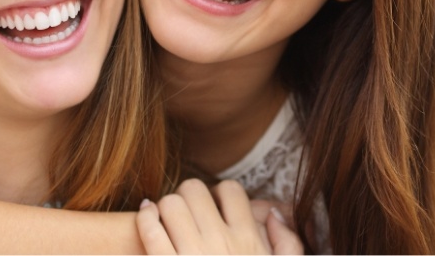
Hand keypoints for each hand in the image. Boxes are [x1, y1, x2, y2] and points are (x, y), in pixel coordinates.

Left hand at [136, 179, 302, 254]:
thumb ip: (288, 245)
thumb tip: (273, 213)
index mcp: (249, 243)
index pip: (231, 191)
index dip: (220, 193)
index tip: (214, 206)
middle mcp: (221, 245)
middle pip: (196, 190)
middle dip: (189, 196)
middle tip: (188, 211)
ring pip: (170, 203)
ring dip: (166, 206)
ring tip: (168, 218)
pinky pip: (149, 227)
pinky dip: (146, 217)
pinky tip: (148, 218)